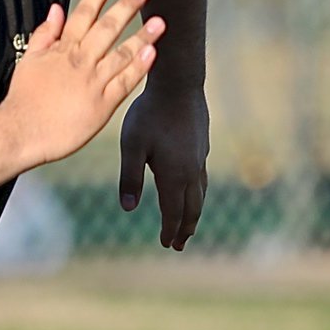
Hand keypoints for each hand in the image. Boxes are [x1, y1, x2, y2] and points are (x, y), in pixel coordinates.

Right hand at [2, 0, 165, 167]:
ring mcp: (93, 82)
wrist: (21, 132)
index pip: (83, 15)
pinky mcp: (102, 105)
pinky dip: (139, 67)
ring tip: (160, 20)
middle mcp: (80, 62)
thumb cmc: (22, 99)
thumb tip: (56, 10)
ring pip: (122, 53)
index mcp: (62, 50)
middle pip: (107, 28)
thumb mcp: (28, 61)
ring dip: (142, 35)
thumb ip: (44, 34)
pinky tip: (152, 53)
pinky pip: (125, 82)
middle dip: (126, 5)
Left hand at [118, 84, 208, 250]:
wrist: (179, 84)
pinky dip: (197, 192)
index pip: (174, 212)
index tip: (168, 245)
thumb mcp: (132, 146)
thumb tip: (128, 208)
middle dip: (185, 228)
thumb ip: (130, 177)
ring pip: (200, 193)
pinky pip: (202, 177)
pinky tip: (192, 189)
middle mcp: (192, 170)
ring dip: (194, 211)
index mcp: (174, 175)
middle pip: (192, 208)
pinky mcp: (202, 144)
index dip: (171, 230)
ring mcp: (200, 157)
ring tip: (188, 223)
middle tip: (179, 244)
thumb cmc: (149, 114)